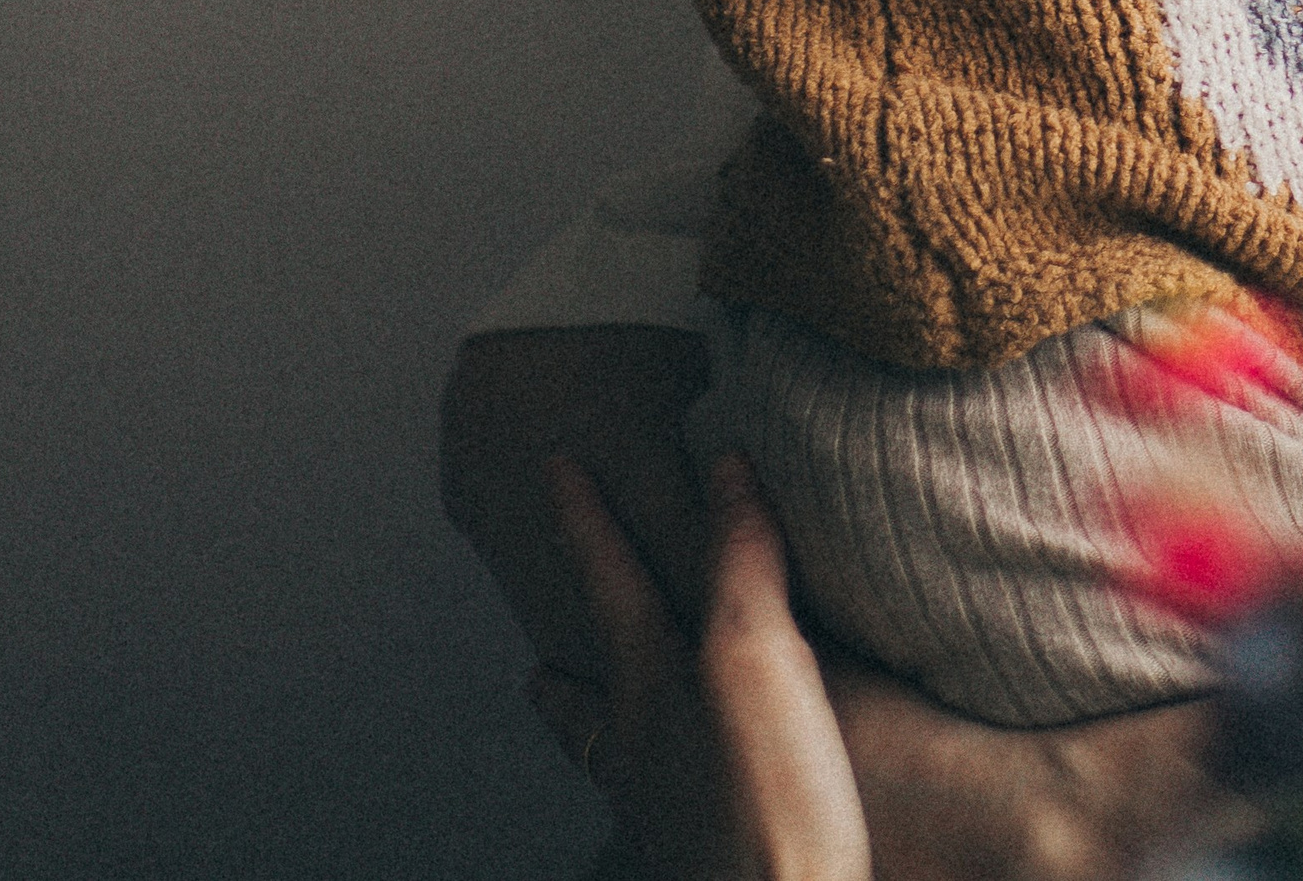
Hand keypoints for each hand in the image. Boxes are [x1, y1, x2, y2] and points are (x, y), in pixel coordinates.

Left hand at [534, 452, 870, 880]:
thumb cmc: (766, 799)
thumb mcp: (754, 652)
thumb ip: (738, 557)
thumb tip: (723, 462)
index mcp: (648, 693)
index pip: (608, 585)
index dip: (585, 522)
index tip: (555, 470)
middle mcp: (647, 758)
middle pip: (590, 700)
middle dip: (565, 670)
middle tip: (535, 661)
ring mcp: (676, 821)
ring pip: (624, 763)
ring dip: (610, 734)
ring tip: (609, 728)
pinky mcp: (724, 861)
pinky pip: (674, 810)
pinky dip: (668, 788)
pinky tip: (694, 801)